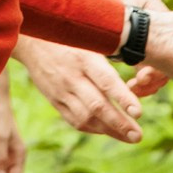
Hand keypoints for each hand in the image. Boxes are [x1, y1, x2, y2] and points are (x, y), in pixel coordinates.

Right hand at [15, 33, 149, 144]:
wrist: (31, 40)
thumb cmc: (71, 36)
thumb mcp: (91, 37)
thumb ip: (113, 52)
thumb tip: (140, 64)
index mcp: (84, 58)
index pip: (106, 81)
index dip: (123, 98)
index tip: (139, 113)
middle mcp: (72, 77)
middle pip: (97, 106)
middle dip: (120, 124)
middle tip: (138, 135)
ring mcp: (61, 91)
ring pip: (86, 118)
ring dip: (109, 131)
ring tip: (130, 137)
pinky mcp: (54, 100)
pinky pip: (74, 120)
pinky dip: (93, 128)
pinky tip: (108, 131)